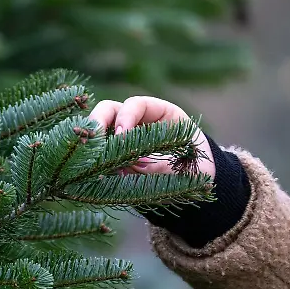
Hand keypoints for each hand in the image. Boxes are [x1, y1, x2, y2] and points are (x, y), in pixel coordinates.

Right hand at [87, 96, 215, 177]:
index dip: (125, 117)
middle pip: (109, 110)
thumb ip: (160, 164)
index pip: (136, 104)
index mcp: (161, 114)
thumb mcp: (183, 166)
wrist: (197, 184)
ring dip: (93, 144)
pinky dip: (95, 162)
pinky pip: (100, 154)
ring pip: (99, 130)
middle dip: (98, 123)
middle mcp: (138, 121)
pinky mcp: (115, 157)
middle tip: (95, 143)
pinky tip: (96, 175)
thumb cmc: (194, 168)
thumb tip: (133, 163)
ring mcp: (124, 137)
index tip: (121, 135)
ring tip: (92, 161)